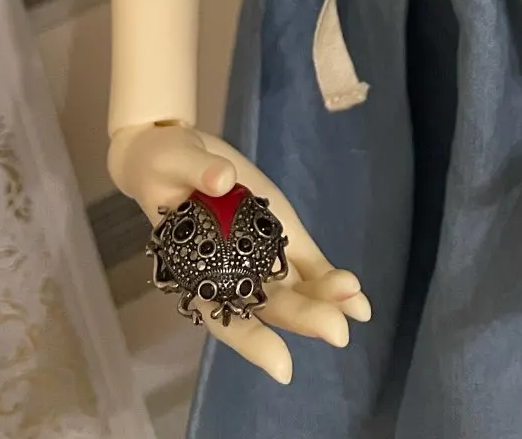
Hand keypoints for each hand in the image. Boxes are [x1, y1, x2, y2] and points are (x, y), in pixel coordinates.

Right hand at [108, 121, 370, 383]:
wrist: (179, 154)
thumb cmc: (163, 166)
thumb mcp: (171, 161)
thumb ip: (198, 170)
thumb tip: (223, 179)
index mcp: (197, 270)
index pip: (223, 315)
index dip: (252, 342)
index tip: (284, 367)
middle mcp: (233, 272)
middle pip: (270, 305)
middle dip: (304, 318)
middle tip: (339, 332)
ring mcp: (261, 256)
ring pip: (294, 290)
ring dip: (326, 302)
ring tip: (358, 309)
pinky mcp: (282, 233)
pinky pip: (308, 263)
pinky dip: (330, 280)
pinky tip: (358, 298)